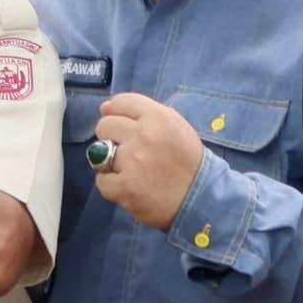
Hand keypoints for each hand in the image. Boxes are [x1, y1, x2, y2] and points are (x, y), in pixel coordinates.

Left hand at [91, 92, 203, 230]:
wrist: (202, 199)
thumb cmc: (187, 162)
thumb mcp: (175, 128)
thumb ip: (143, 115)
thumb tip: (105, 108)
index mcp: (159, 117)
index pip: (121, 102)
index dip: (116, 114)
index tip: (122, 127)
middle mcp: (144, 134)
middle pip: (105, 125)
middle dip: (112, 138)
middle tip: (130, 153)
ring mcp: (133, 161)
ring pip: (99, 153)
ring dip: (112, 163)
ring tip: (133, 172)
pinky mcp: (126, 186)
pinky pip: (101, 181)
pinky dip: (112, 186)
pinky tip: (129, 187)